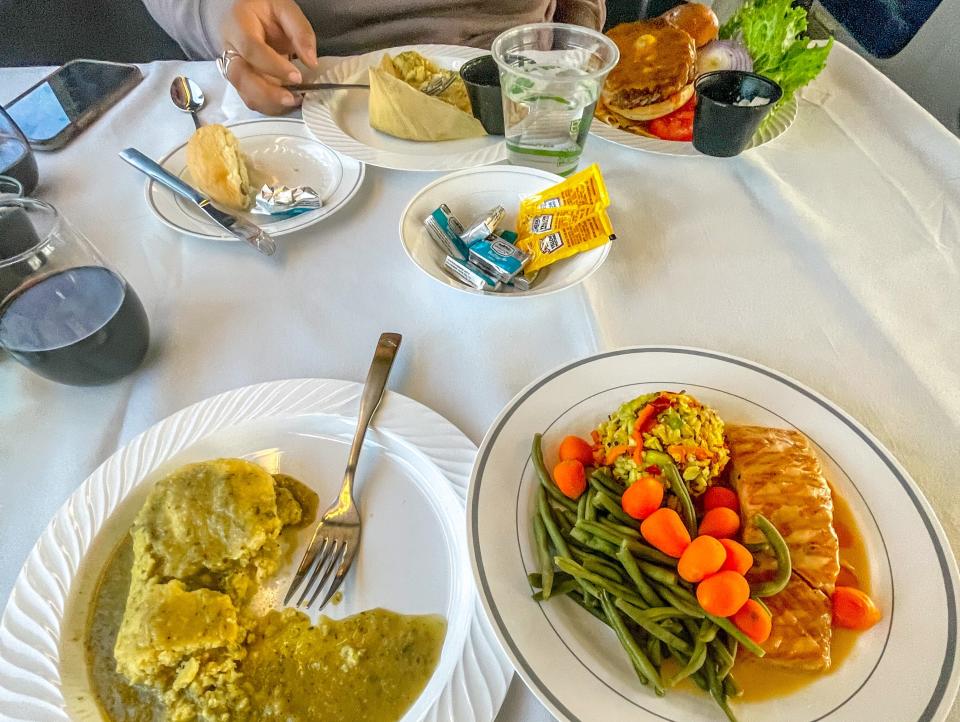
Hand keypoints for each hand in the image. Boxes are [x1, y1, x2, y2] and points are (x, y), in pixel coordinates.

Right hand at [220, 0, 317, 114]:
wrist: (249, 13)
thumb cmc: (265, 9)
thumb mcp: (285, 9)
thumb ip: (300, 31)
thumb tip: (311, 62)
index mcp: (238, 25)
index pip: (251, 49)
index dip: (273, 66)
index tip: (297, 76)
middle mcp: (230, 49)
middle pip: (240, 77)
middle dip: (267, 93)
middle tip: (293, 98)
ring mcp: (234, 67)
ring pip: (244, 92)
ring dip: (269, 103)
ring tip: (294, 100)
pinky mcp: (242, 81)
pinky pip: (251, 98)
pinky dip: (269, 105)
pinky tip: (287, 101)